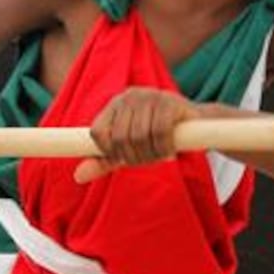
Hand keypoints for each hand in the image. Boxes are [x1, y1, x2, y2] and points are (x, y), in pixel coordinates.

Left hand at [76, 87, 198, 182]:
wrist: (196, 123)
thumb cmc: (156, 136)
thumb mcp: (127, 149)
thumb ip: (103, 160)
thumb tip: (78, 176)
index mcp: (115, 104)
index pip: (97, 133)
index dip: (109, 152)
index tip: (124, 158)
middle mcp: (129, 96)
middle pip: (119, 138)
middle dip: (134, 157)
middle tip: (148, 160)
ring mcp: (150, 96)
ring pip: (139, 137)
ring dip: (151, 155)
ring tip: (160, 155)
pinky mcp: (170, 102)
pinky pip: (159, 132)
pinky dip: (164, 147)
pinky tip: (170, 150)